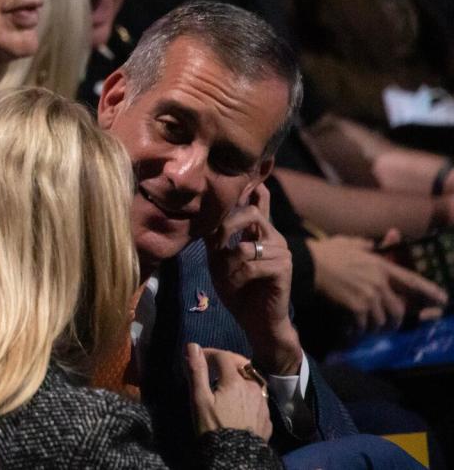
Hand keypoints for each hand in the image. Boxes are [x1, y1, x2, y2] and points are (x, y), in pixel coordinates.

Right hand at [186, 343, 271, 440]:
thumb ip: (197, 371)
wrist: (237, 458)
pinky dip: (247, 394)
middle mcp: (253, 387)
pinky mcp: (267, 418)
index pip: (223, 356)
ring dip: (239, 378)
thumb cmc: (213, 427)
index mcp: (235, 381)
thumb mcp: (199, 399)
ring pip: (251, 381)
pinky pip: (257, 398)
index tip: (198, 356)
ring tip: (226, 386)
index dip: (210, 353)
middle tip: (213, 367)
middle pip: (241, 365)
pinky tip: (239, 403)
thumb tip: (192, 345)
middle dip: (226, 362)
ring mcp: (262, 403)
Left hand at [205, 184, 301, 374]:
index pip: (261, 198)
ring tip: (224, 274)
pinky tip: (235, 285)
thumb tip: (201, 214)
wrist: (257, 322)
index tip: (258, 162)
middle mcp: (273, 236)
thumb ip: (216, 237)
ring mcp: (281, 251)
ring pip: (246, 243)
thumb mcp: (220, 260)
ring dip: (228, 261)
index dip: (257, 181)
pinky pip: (251, 263)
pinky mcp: (283, 268)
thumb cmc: (239, 290)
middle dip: (226, 225)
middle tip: (215, 244)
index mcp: (259, 230)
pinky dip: (236, 275)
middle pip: (250, 213)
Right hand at [307, 229, 448, 333]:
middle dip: (394, 321)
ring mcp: (368, 297)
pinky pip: (364, 326)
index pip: (413, 282)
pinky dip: (359, 330)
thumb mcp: (353, 242)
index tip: (442, 301)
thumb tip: (393, 234)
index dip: (430, 292)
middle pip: (398, 310)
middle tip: (388, 325)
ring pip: (382, 321)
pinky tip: (352, 329)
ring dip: (375, 328)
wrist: (307, 264)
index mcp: (381, 266)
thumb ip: (374, 243)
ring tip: (366, 329)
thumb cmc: (328, 252)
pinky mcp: (356, 308)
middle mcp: (379, 283)